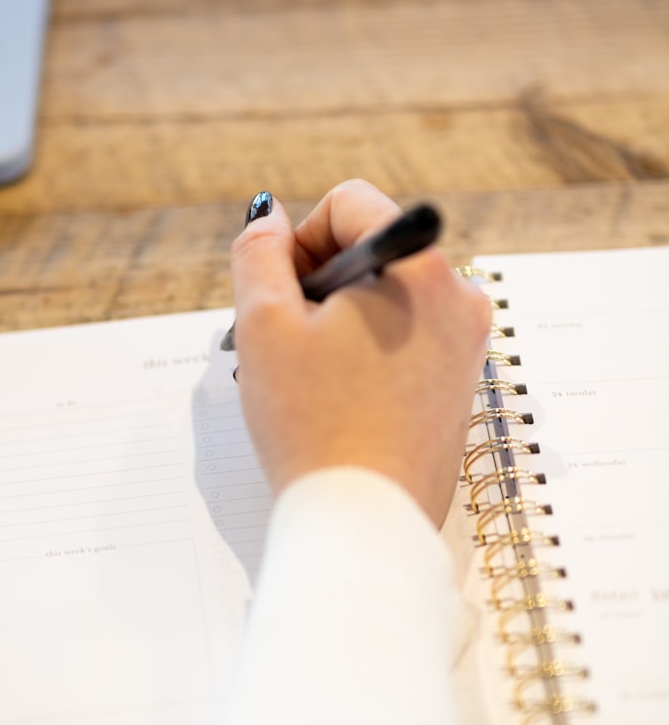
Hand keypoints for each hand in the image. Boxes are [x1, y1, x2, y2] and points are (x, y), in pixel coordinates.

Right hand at [229, 179, 491, 525]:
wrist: (365, 521)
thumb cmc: (313, 426)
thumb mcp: (262, 325)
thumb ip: (258, 253)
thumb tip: (269, 217)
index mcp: (419, 268)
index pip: (350, 203)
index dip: (301, 240)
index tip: (282, 296)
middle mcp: (459, 297)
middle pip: (372, 250)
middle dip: (319, 284)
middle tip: (287, 342)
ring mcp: (466, 343)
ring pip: (386, 297)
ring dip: (339, 321)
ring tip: (307, 377)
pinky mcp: (460, 382)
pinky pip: (406, 338)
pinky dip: (366, 352)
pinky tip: (337, 399)